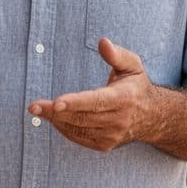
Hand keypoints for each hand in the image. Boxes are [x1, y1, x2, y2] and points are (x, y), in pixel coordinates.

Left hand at [29, 38, 158, 152]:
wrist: (152, 117)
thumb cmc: (136, 86)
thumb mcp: (133, 65)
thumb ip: (117, 54)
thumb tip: (102, 42)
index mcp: (125, 98)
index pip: (97, 101)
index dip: (76, 102)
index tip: (56, 103)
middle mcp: (119, 120)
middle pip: (82, 117)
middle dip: (55, 112)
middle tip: (33, 106)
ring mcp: (113, 135)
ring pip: (78, 129)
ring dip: (56, 120)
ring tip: (39, 110)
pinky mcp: (106, 145)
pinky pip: (80, 138)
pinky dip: (64, 129)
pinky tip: (55, 119)